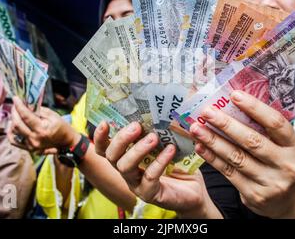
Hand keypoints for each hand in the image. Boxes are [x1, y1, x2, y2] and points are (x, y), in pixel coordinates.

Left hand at [7, 96, 79, 153]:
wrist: (66, 142)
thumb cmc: (62, 128)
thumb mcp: (54, 115)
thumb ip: (39, 110)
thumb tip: (27, 105)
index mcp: (42, 129)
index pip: (26, 116)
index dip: (19, 106)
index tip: (15, 98)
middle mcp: (34, 139)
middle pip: (17, 124)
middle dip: (14, 112)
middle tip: (15, 105)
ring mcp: (30, 145)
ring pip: (13, 132)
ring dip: (13, 121)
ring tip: (16, 114)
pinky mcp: (28, 148)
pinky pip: (14, 141)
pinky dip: (11, 132)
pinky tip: (13, 126)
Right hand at [94, 121, 221, 217]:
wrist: (193, 190)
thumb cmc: (178, 164)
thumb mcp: (167, 143)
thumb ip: (160, 128)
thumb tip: (164, 101)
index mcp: (126, 157)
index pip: (104, 149)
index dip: (100, 137)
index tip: (105, 122)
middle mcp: (127, 171)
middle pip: (112, 155)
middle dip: (121, 139)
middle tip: (136, 126)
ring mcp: (136, 184)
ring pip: (125, 167)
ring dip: (138, 150)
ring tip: (154, 137)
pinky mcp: (150, 194)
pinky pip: (149, 177)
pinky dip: (159, 162)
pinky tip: (170, 150)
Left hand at [190, 90, 294, 217]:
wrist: (288, 201)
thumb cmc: (280, 162)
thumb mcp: (283, 145)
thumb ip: (265, 128)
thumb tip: (233, 101)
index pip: (275, 123)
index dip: (255, 108)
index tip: (234, 95)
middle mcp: (286, 165)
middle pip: (252, 141)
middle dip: (226, 124)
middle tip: (207, 112)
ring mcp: (270, 182)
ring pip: (236, 157)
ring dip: (213, 141)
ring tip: (196, 128)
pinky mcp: (254, 195)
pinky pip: (228, 172)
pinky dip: (212, 158)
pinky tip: (200, 146)